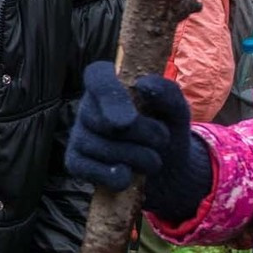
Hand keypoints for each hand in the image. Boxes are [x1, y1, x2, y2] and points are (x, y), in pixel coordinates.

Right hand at [66, 60, 212, 222]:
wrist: (167, 170)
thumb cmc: (166, 131)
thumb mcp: (176, 110)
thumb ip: (167, 92)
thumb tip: (143, 84)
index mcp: (111, 85)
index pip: (97, 76)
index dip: (109, 93)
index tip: (129, 119)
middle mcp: (89, 107)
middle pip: (103, 120)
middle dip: (141, 135)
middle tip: (163, 140)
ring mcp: (79, 135)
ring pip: (100, 147)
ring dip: (137, 158)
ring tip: (153, 160)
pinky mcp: (75, 161)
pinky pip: (88, 170)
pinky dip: (115, 176)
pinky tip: (129, 174)